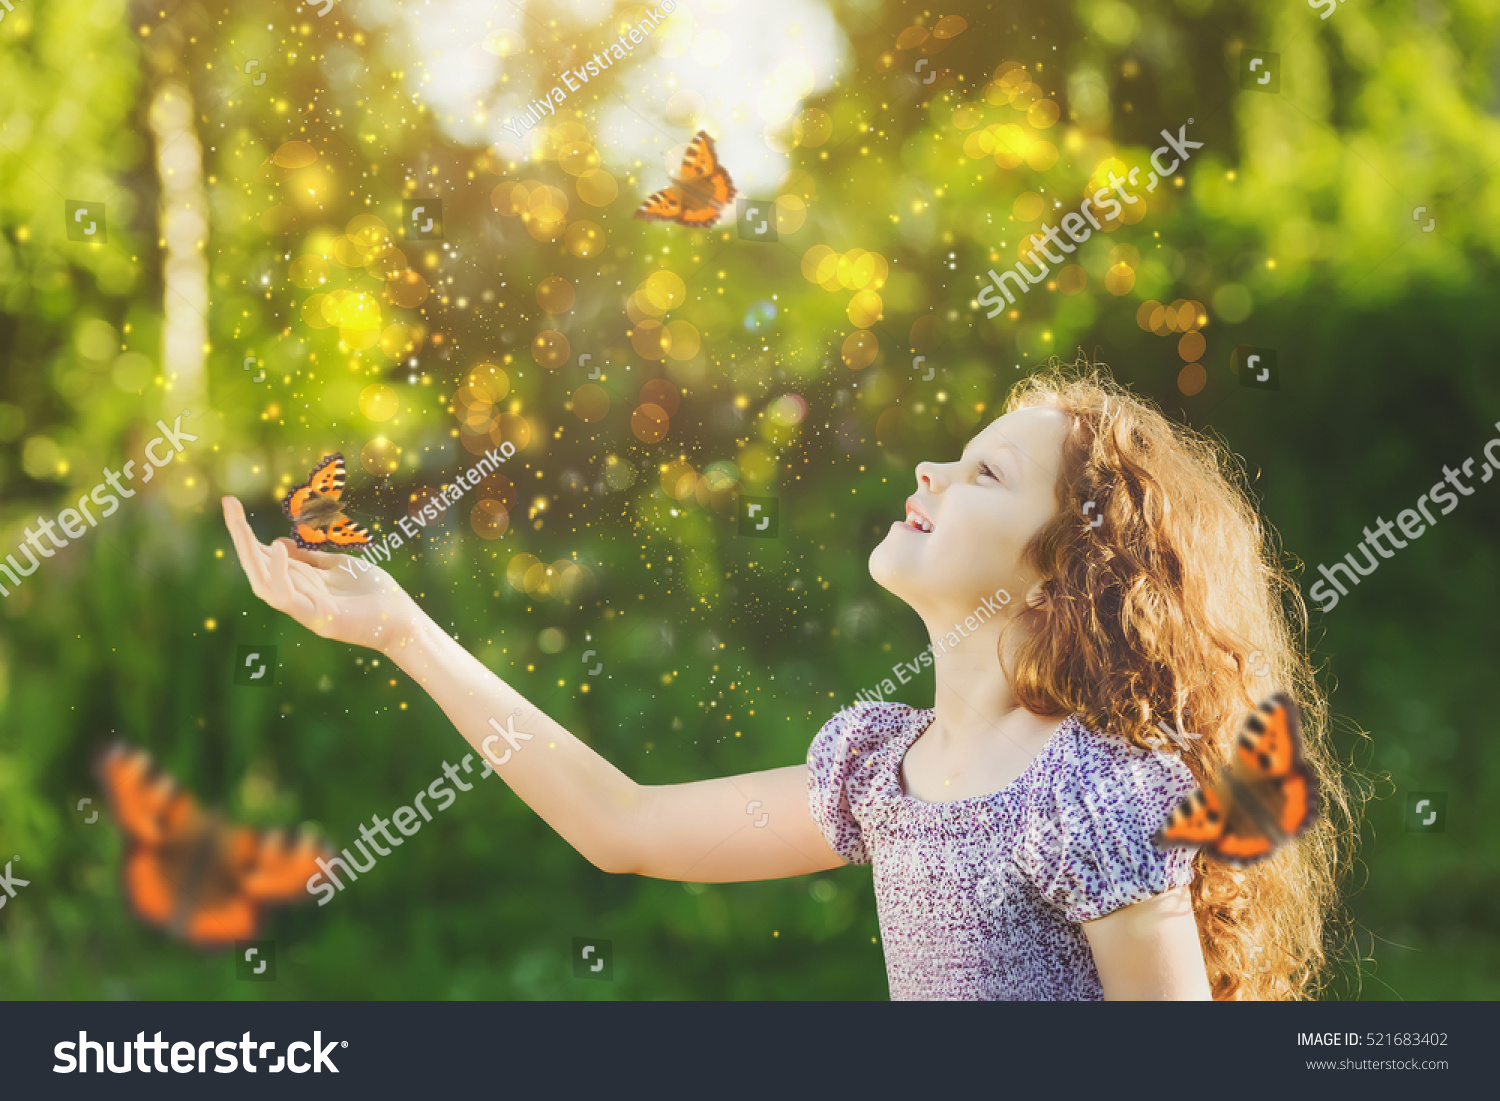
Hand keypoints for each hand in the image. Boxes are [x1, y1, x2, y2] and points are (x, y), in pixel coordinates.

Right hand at [221, 495, 420, 653]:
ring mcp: (305, 609)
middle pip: (256, 568)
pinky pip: (287, 597)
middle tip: (228, 504)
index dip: (246, 533)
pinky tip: (277, 548)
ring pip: (263, 583)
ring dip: (249, 554)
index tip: (232, 505)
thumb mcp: (338, 566)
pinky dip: (278, 573)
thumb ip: (310, 558)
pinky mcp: (317, 618)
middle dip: (240, 538)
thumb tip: (276, 543)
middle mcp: (297, 596)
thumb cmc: (375, 593)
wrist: (402, 619)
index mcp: (301, 583)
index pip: (264, 557)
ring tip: (241, 525)